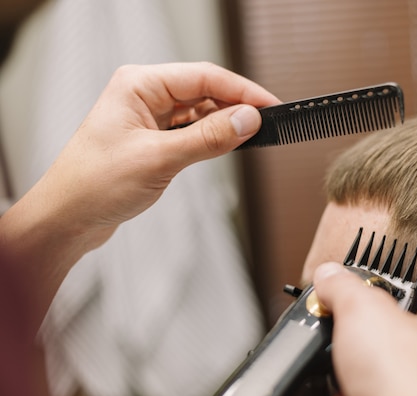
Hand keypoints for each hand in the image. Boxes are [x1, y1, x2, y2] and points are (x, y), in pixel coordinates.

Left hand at [45, 62, 278, 241]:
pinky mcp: (152, 139)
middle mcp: (143, 95)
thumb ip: (207, 138)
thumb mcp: (159, 159)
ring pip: (199, 111)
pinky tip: (225, 144)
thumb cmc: (94, 185)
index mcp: (139, 85)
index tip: (269, 105)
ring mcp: (147, 117)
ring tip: (249, 136)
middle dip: (235, 106)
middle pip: (204, 90)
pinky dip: (210, 137)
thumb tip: (247, 120)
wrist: (67, 219)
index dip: (241, 90)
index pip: (203, 76)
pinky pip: (190, 130)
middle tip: (266, 123)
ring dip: (223, 123)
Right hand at [313, 262, 416, 395]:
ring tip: (309, 383)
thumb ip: (346, 289)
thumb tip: (329, 274)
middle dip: (345, 360)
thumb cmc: (409, 381)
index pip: (404, 321)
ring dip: (332, 392)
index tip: (340, 317)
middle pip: (381, 364)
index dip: (369, 317)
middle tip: (321, 354)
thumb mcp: (366, 311)